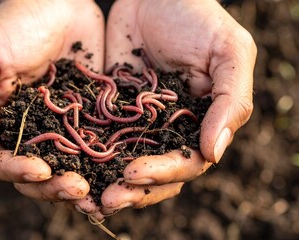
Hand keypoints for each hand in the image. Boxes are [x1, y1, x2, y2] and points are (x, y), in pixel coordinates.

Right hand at [0, 0, 104, 202]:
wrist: (59, 1)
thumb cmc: (14, 24)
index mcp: (1, 123)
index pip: (3, 160)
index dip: (17, 171)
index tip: (39, 170)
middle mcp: (32, 131)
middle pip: (38, 174)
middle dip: (55, 186)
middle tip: (78, 190)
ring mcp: (63, 127)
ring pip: (69, 168)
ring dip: (82, 185)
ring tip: (99, 195)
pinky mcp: (92, 119)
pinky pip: (98, 148)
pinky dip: (106, 166)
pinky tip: (119, 173)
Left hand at [98, 0, 256, 214]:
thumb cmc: (198, 17)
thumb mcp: (228, 52)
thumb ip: (230, 100)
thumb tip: (214, 153)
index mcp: (200, 124)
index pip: (185, 162)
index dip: (163, 174)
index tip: (134, 173)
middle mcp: (167, 130)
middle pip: (153, 173)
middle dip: (131, 189)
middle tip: (105, 200)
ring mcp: (136, 123)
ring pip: (123, 164)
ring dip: (106, 183)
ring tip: (83, 197)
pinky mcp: (109, 111)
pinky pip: (97, 139)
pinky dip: (86, 157)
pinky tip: (69, 168)